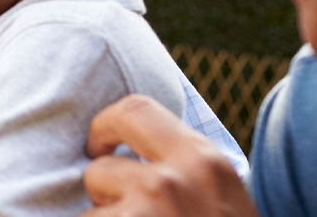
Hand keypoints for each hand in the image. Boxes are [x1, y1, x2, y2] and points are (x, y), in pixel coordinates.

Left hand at [81, 95, 256, 216]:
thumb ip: (187, 168)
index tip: (98, 145)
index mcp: (206, 162)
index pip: (135, 110)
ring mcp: (145, 211)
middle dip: (99, 184)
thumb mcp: (223, 195)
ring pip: (93, 207)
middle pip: (99, 164)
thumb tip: (138, 148)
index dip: (105, 125)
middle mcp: (173, 181)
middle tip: (103, 196)